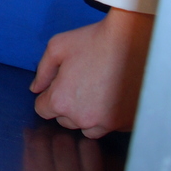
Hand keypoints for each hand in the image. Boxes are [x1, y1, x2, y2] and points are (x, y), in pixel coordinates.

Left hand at [31, 8, 153, 137]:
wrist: (134, 41)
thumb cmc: (94, 41)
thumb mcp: (57, 47)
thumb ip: (42, 71)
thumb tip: (36, 89)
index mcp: (61, 101)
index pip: (43, 110)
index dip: (47, 96)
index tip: (58, 85)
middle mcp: (83, 118)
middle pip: (65, 120)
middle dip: (67, 105)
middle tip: (79, 83)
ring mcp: (107, 124)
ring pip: (88, 129)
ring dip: (87, 115)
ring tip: (96, 92)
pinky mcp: (127, 124)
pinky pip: (110, 127)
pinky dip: (109, 116)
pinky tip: (113, 95)